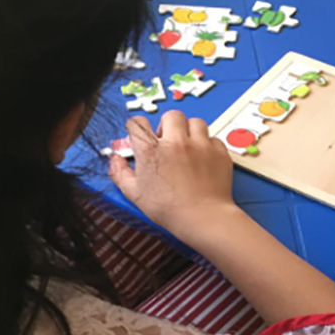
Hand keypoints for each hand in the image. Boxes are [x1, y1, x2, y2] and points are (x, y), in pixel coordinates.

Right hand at [108, 111, 238, 242]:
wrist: (203, 218)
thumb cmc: (169, 209)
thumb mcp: (135, 194)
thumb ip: (120, 173)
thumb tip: (115, 160)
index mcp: (151, 151)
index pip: (138, 123)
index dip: (138, 128)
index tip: (142, 136)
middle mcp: (176, 142)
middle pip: (170, 116)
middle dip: (168, 126)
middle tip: (168, 142)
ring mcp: (200, 145)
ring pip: (195, 122)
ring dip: (190, 131)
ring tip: (188, 147)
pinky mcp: (218, 152)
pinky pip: (213, 138)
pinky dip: (208, 145)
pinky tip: (203, 159)